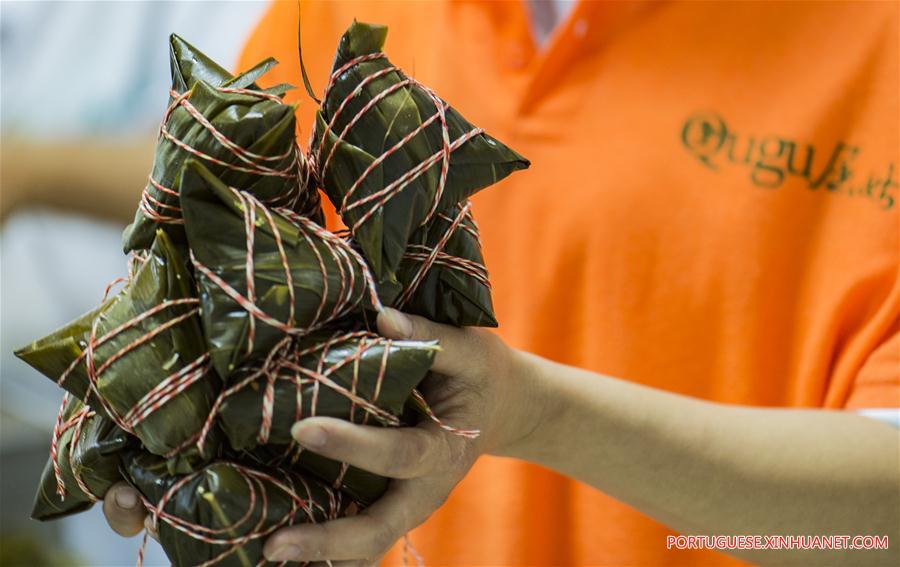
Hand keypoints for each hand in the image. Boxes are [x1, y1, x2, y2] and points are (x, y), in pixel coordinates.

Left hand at [263, 308, 535, 564]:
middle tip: (272, 545)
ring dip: (319, 555)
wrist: (503, 408)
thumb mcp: (470, 350)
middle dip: (327, 541)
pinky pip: (359, 536)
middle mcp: (426, 489)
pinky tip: (277, 539)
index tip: (304, 429)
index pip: (398, 454)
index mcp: (444, 450)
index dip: (352, 445)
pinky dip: (324, 548)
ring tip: (265, 553)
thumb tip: (382, 317)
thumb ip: (430, 335)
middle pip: (378, 529)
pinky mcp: (391, 503)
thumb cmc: (481, 374)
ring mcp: (409, 504)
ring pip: (365, 545)